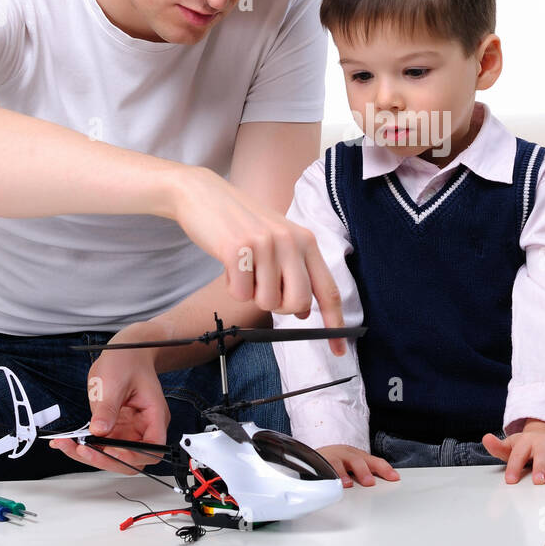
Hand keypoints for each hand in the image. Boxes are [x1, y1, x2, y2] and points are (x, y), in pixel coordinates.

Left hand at [48, 319, 170, 472]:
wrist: (125, 352)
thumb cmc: (128, 360)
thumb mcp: (114, 382)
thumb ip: (107, 408)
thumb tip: (99, 431)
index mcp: (154, 414)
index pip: (153, 447)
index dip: (134, 455)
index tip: (112, 452)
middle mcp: (144, 426)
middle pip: (132, 459)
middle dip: (106, 459)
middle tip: (83, 450)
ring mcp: (129, 429)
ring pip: (113, 455)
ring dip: (91, 455)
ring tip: (67, 445)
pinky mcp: (115, 428)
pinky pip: (102, 445)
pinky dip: (84, 446)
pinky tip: (67, 442)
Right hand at [171, 165, 346, 354]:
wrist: (204, 194)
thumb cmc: (241, 224)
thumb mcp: (278, 243)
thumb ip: (295, 273)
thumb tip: (305, 312)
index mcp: (306, 241)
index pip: (328, 290)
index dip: (335, 323)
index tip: (340, 350)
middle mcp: (291, 241)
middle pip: (297, 304)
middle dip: (279, 307)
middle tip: (262, 287)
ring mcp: (265, 244)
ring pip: (267, 302)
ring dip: (251, 294)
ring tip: (244, 269)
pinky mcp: (238, 249)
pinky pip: (240, 294)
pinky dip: (232, 288)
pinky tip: (228, 265)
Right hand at [317, 444, 400, 487]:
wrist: (311, 455)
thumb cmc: (336, 462)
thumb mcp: (352, 465)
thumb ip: (364, 475)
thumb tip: (380, 487)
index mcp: (357, 455)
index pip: (374, 461)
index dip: (384, 468)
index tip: (394, 478)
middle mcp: (346, 454)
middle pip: (358, 460)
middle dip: (364, 471)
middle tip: (370, 483)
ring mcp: (333, 457)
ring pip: (339, 462)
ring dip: (344, 474)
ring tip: (348, 485)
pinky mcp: (319, 462)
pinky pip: (323, 467)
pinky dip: (327, 474)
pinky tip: (330, 482)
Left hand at [482, 420, 544, 484]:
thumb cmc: (526, 446)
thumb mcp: (511, 445)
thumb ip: (497, 446)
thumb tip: (486, 438)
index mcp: (526, 442)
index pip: (518, 454)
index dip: (514, 467)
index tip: (510, 480)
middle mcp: (542, 443)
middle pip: (541, 454)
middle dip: (539, 467)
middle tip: (537, 481)